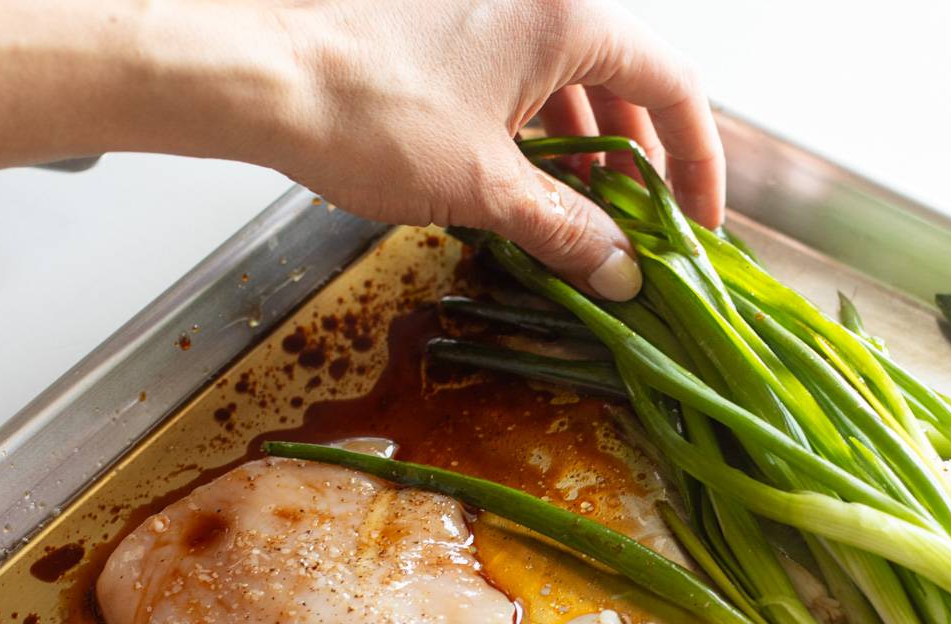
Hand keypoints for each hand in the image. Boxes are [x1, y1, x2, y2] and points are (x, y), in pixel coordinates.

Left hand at [272, 0, 722, 298]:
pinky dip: (537, 130)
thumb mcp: (487, 188)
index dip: (699, 163)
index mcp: (569, 18)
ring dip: (587, 151)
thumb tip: (622, 270)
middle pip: (626, 81)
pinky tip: (524, 182)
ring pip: (570, 80)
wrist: (251, 72)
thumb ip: (569, 230)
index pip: (674, 88)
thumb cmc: (366, 110)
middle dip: (641, 161)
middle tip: (643, 226)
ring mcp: (488, 5)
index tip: (698, 222)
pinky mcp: (446, 24)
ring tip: (583, 216)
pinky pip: (520, 76)